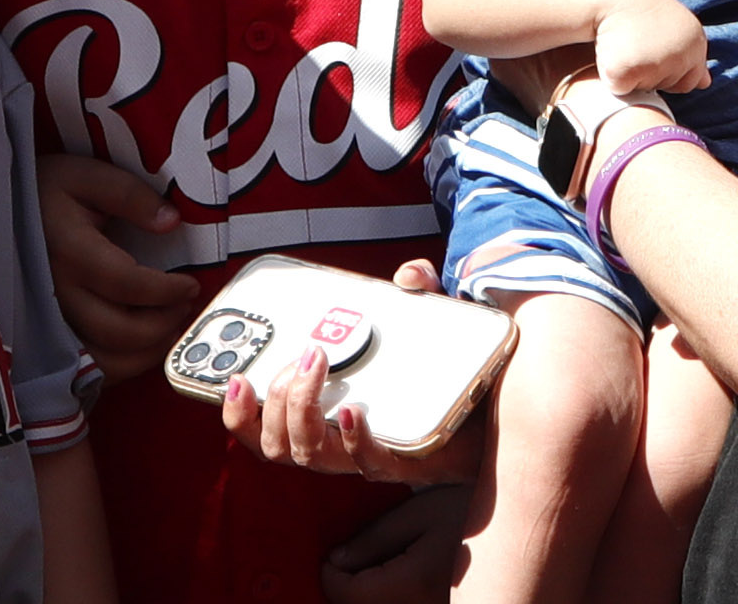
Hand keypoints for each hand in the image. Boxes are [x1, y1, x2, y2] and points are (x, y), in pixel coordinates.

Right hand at [36, 152, 199, 378]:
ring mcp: (48, 321)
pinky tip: (140, 346)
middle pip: (118, 331)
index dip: (167, 291)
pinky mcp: (44, 338)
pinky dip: (120, 366)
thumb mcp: (87, 176)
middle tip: (185, 307)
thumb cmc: (47, 193)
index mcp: (70, 251)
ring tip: (169, 329)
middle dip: (163, 325)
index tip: (191, 285)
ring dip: (145, 353)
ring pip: (103, 360)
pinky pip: (86, 367)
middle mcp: (57, 293)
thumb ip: (130, 194)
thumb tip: (171, 221)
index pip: (127, 283)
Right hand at [221, 319, 485, 484]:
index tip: (231, 378)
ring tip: (316, 364)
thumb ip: (417, 297)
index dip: (240, 415)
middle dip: (275, 397)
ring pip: (310, 456)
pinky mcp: (406, 465)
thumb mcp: (429, 328)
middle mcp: (341, 444)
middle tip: (302, 353)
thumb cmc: (455, 379)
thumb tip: (410, 273)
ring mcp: (370, 457)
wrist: (506, 414)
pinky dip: (353, 439)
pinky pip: (368, 465)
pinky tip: (354, 412)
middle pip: (278, 444)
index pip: (267, 430)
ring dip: (301, 409)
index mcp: (330, 417)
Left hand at [323, 481, 473, 603]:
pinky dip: (391, 598)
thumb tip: (338, 560)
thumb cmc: (471, 512)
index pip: (346, 594)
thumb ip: (374, 540)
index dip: (331, 573)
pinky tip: (400, 579)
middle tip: (352, 559)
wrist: (523, 529)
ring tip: (377, 569)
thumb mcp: (419, 514)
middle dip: (348, 588)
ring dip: (370, 595)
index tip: (332, 554)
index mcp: (410, 585)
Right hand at [593, 0, 711, 95]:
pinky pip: (620, 89)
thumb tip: (705, 84)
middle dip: (654, 75)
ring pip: (644, 89)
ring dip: (634, 74)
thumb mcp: (676, 28)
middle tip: (639, 44)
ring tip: (625, 44)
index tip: (655, 45)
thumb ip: (691, 56)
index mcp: (696, 43)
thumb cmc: (640, 10)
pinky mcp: (625, 72)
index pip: (692, 82)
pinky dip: (613, 77)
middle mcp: (681, 55)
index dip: (670, 70)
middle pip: (670, 88)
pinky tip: (612, 52)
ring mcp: (654, 65)